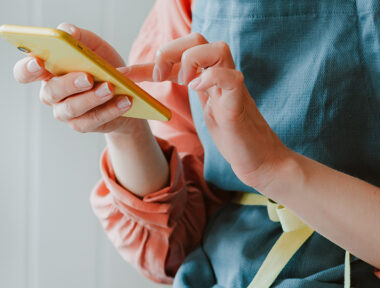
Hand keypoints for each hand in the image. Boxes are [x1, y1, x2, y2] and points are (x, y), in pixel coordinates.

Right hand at [12, 23, 144, 135]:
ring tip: (110, 88)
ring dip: (92, 98)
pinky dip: (110, 110)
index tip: (38, 62)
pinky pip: (93, 120)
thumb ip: (78, 36)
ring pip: (72, 108)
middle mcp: (50, 93)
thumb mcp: (92, 45)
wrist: (123, 91)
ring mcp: (64, 112)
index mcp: (46, 71)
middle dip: (69, 83)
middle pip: (51, 91)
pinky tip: (124, 100)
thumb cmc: (101, 65)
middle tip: (88, 77)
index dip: (27, 69)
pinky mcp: (81, 125)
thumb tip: (68, 33)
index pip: (24, 72)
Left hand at [139, 34, 290, 190]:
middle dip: (170, 51)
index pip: (177, 56)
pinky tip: (197, 89)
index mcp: (208, 75)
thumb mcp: (203, 111)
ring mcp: (232, 84)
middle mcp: (221, 73)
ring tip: (183, 83)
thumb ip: (188, 95)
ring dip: (192, 60)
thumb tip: (156, 90)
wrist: (257, 158)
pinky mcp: (239, 100)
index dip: (146, 63)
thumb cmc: (231, 136)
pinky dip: (211, 77)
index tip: (122, 74)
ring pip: (216, 47)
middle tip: (159, 78)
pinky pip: (229, 76)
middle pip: (197, 38)